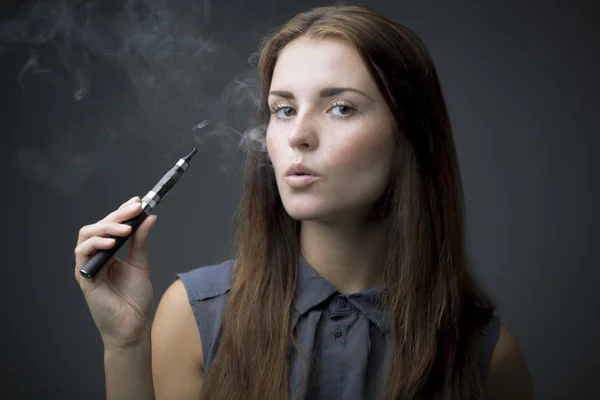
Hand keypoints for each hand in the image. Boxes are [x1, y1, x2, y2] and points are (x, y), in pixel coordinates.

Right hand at [74, 196, 157, 348]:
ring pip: (87, 235)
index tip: (137, 202)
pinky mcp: (84, 277)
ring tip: (125, 228)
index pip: (111, 225)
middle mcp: (97, 257)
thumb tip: (149, 218)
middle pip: (99, 226)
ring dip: (107, 227)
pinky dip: (96, 243)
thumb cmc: (135, 300)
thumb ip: (141, 241)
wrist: (133, 326)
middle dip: (117, 215)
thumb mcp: (141, 264)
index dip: (122, 211)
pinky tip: (112, 243)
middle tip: (135, 209)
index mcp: (110, 253)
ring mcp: (89, 266)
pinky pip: (82, 254)